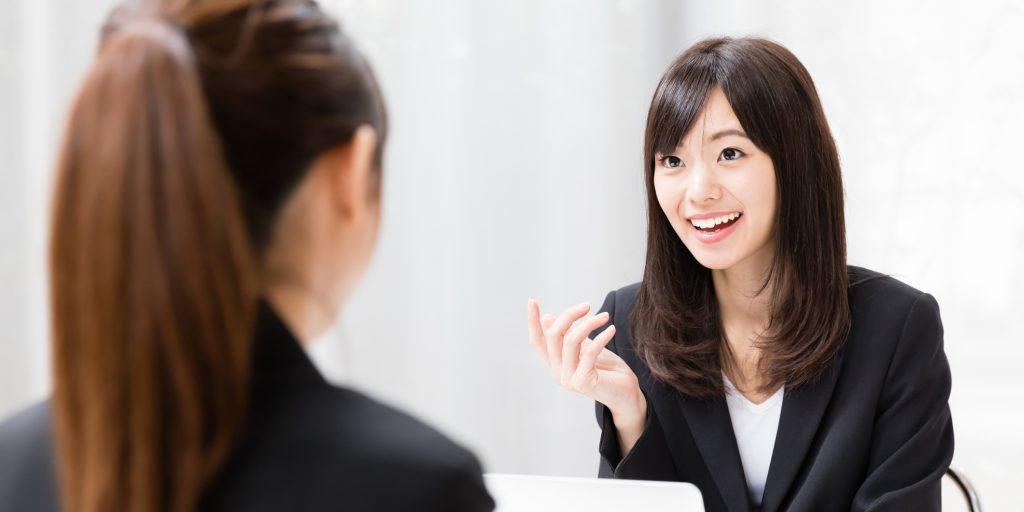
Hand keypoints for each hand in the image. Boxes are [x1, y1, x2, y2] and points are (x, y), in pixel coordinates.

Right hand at [526, 299, 645, 429]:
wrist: (626, 394)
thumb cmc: (608, 371)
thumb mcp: (586, 348)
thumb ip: (568, 337)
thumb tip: (548, 317)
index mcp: (556, 363)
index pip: (537, 341)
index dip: (533, 321)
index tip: (532, 300)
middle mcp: (557, 372)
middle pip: (553, 335)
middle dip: (569, 315)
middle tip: (587, 305)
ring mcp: (568, 379)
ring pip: (570, 340)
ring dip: (589, 323)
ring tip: (605, 317)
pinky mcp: (583, 382)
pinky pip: (590, 352)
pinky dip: (602, 336)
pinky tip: (611, 329)